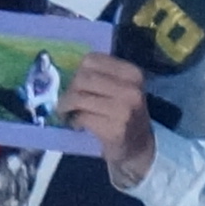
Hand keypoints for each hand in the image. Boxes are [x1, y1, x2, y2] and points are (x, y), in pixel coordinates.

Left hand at [49, 51, 161, 188]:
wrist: (139, 145)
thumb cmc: (124, 113)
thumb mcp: (121, 88)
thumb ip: (101, 76)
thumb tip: (67, 71)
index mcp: (132, 73)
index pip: (91, 60)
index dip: (77, 72)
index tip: (75, 84)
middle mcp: (131, 89)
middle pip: (83, 78)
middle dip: (68, 90)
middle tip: (65, 101)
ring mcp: (124, 110)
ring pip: (79, 97)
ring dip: (66, 107)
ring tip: (67, 113)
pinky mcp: (114, 129)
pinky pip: (82, 117)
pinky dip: (75, 121)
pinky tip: (78, 124)